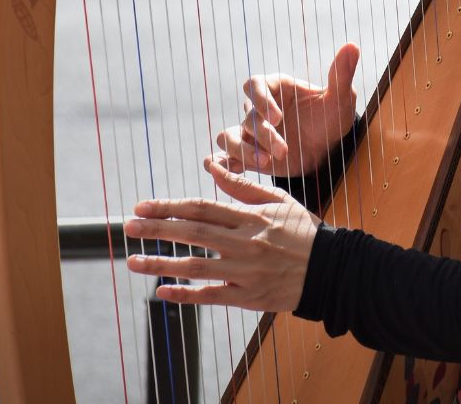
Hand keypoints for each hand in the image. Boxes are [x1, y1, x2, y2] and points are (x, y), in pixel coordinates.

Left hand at [124, 155, 318, 311]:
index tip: (141, 207)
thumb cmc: (304, 232)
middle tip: (127, 228)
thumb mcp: (278, 201)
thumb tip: (211, 166)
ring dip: (161, 263)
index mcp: (249, 217)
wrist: (333, 269)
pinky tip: (161, 292)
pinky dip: (185, 295)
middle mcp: (243, 242)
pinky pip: (211, 296)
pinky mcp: (248, 295)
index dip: (167, 207)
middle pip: (191, 233)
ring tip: (133, 261)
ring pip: (195, 266)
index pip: (200, 208)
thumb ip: (241, 186)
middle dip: (156, 230)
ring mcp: (245, 271)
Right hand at [217, 42, 359, 176]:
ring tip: (265, 164)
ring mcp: (251, 132)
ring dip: (242, 150)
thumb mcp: (340, 99)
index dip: (261, 100)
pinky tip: (229, 170)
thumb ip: (342, 74)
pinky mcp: (248, 154)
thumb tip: (353, 45)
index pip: (255, 85)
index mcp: (275, 88)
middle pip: (247, 116)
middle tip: (284, 150)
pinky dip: (222, 162)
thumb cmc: (331, 119)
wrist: (327, 150)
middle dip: (263, 135)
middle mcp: (259, 108)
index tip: (276, 118)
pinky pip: (225, 156)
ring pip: (230, 136)